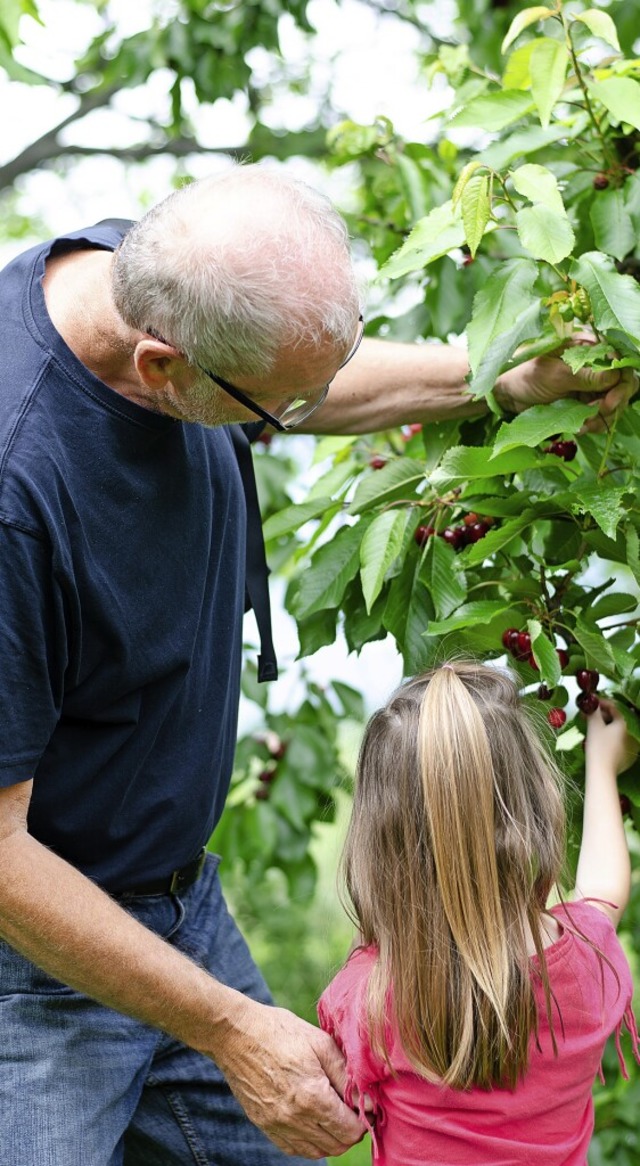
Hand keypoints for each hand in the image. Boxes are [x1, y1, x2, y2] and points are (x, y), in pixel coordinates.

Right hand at [211, 996, 366, 1158]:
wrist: (235, 1034)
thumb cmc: (280, 1031)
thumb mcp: (320, 1043)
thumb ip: (347, 1076)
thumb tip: (369, 1101)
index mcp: (312, 1096)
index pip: (350, 1130)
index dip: (363, 1120)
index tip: (364, 1105)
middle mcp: (294, 1118)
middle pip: (336, 1146)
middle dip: (350, 1131)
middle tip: (351, 1110)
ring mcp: (276, 1125)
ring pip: (316, 1151)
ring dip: (330, 1139)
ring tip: (333, 1115)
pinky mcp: (263, 1125)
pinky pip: (294, 1148)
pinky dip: (309, 1142)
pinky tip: (312, 1121)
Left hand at [495, 356, 636, 426]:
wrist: (506, 393)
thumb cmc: (524, 374)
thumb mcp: (554, 374)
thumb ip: (584, 376)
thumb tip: (615, 377)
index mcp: (587, 346)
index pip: (619, 360)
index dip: (622, 380)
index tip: (610, 400)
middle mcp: (593, 363)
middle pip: (622, 382)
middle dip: (616, 400)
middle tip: (602, 412)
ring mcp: (589, 383)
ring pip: (613, 400)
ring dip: (604, 416)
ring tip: (585, 425)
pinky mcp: (582, 400)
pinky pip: (599, 413)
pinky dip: (594, 422)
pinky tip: (581, 428)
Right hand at [585, 699, 637, 775]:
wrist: (601, 771)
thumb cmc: (598, 746)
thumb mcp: (594, 725)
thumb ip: (593, 711)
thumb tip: (590, 702)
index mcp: (624, 724)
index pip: (613, 708)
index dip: (601, 703)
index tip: (590, 703)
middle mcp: (629, 733)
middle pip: (615, 719)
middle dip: (601, 715)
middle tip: (588, 715)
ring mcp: (629, 745)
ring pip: (615, 730)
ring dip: (603, 725)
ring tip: (590, 726)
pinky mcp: (625, 755)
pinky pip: (615, 740)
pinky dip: (607, 736)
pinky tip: (597, 738)